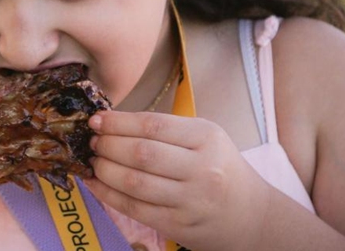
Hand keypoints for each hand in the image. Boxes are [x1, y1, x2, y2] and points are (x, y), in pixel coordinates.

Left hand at [85, 111, 270, 250]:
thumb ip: (165, 130)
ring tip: (93, 160)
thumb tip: (111, 123)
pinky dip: (108, 194)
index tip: (97, 120)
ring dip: (104, 169)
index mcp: (207, 137)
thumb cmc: (220, 169)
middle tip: (92, 141)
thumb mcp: (205, 138)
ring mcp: (191, 200)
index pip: (152, 126)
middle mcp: (202, 168)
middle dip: (108, 145)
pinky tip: (95, 183)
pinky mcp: (179, 225)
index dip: (118, 122)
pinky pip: (134, 208)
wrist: (252, 216)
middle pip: (141, 153)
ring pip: (134, 182)